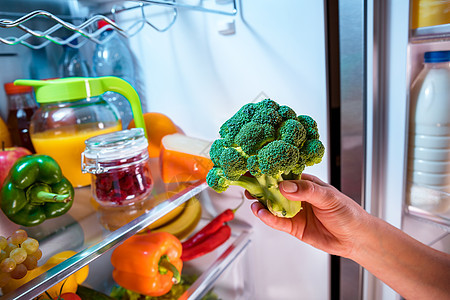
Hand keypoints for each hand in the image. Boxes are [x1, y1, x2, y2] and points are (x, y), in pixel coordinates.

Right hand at [248, 174, 369, 257]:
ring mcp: (294, 212)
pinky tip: (261, 213)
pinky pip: (277, 222)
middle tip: (246, 184)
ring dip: (261, 203)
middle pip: (274, 190)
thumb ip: (306, 191)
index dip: (270, 172)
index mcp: (306, 183)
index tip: (256, 168)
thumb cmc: (347, 212)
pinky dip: (267, 218)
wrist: (356, 239)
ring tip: (252, 200)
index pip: (284, 174)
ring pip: (273, 206)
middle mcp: (297, 196)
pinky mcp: (293, 227)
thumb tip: (285, 186)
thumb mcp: (328, 197)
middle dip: (260, 187)